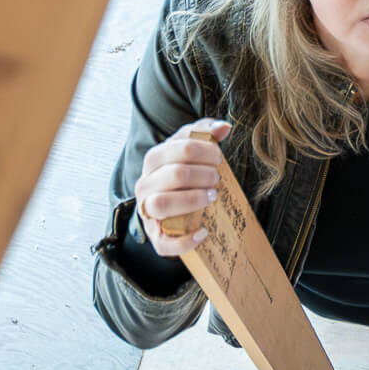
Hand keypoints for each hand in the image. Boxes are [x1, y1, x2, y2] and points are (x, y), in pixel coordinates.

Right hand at [133, 118, 229, 256]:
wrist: (168, 211)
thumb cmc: (183, 176)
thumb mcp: (190, 152)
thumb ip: (204, 134)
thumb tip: (224, 127)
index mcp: (154, 159)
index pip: (181, 146)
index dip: (206, 150)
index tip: (219, 157)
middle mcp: (145, 184)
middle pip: (176, 174)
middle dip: (204, 175)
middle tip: (217, 178)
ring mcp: (146, 212)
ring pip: (162, 204)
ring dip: (193, 200)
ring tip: (212, 196)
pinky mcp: (155, 238)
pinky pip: (164, 243)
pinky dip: (187, 239)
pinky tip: (203, 231)